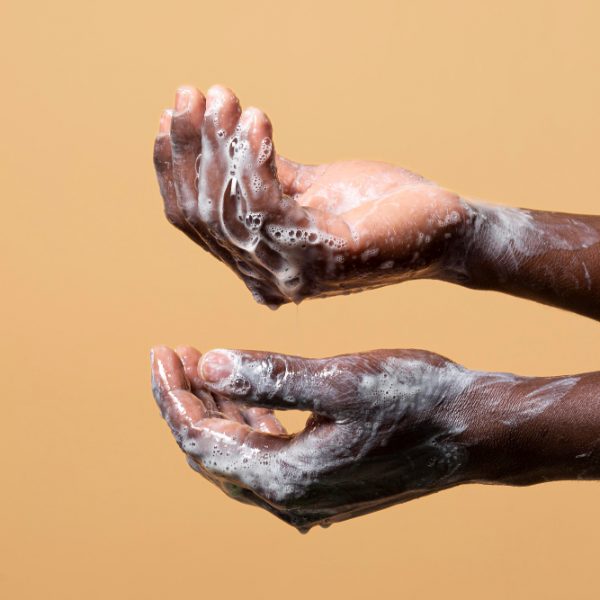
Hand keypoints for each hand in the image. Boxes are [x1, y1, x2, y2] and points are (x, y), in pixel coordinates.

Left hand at [151, 345, 479, 531]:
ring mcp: (308, 493)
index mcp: (287, 478)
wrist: (471, 429)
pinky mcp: (324, 479)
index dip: (174, 395)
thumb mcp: (337, 380)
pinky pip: (267, 454)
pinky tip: (248, 397)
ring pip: (238, 452)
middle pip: (212, 450)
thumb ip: (268, 376)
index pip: (201, 439)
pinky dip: (249, 422)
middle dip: (187, 401)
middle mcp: (291, 497)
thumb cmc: (413, 398)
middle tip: (174, 354)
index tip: (163, 352)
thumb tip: (206, 365)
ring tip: (204, 367)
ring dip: (217, 410)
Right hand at [153, 85, 469, 307]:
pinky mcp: (323, 260)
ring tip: (222, 97)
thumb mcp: (309, 185)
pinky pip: (268, 208)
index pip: (194, 221)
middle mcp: (267, 276)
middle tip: (189, 94)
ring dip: (219, 146)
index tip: (169, 116)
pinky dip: (256, 161)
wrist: (443, 227)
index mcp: (259, 261)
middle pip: (202, 216)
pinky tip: (258, 120)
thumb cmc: (375, 206)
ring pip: (229, 211)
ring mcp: (293, 274)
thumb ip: (265, 174)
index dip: (175, 170)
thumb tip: (221, 136)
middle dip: (189, 150)